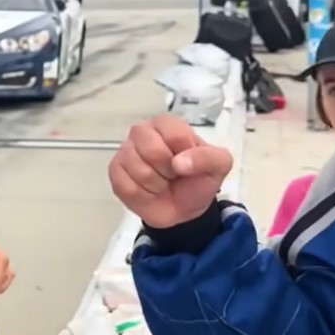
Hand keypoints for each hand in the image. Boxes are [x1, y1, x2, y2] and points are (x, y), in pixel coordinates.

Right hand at [108, 113, 231, 229]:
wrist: (183, 210)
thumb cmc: (197, 180)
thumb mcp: (219, 166)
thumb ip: (210, 157)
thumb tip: (180, 163)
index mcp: (167, 124)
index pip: (174, 133)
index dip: (185, 154)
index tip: (189, 162)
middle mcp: (142, 131)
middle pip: (152, 150)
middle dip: (168, 170)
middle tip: (174, 174)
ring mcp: (125, 151)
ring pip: (139, 170)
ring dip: (157, 184)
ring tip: (162, 183)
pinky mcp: (115, 172)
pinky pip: (127, 185)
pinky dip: (143, 195)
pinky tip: (148, 191)